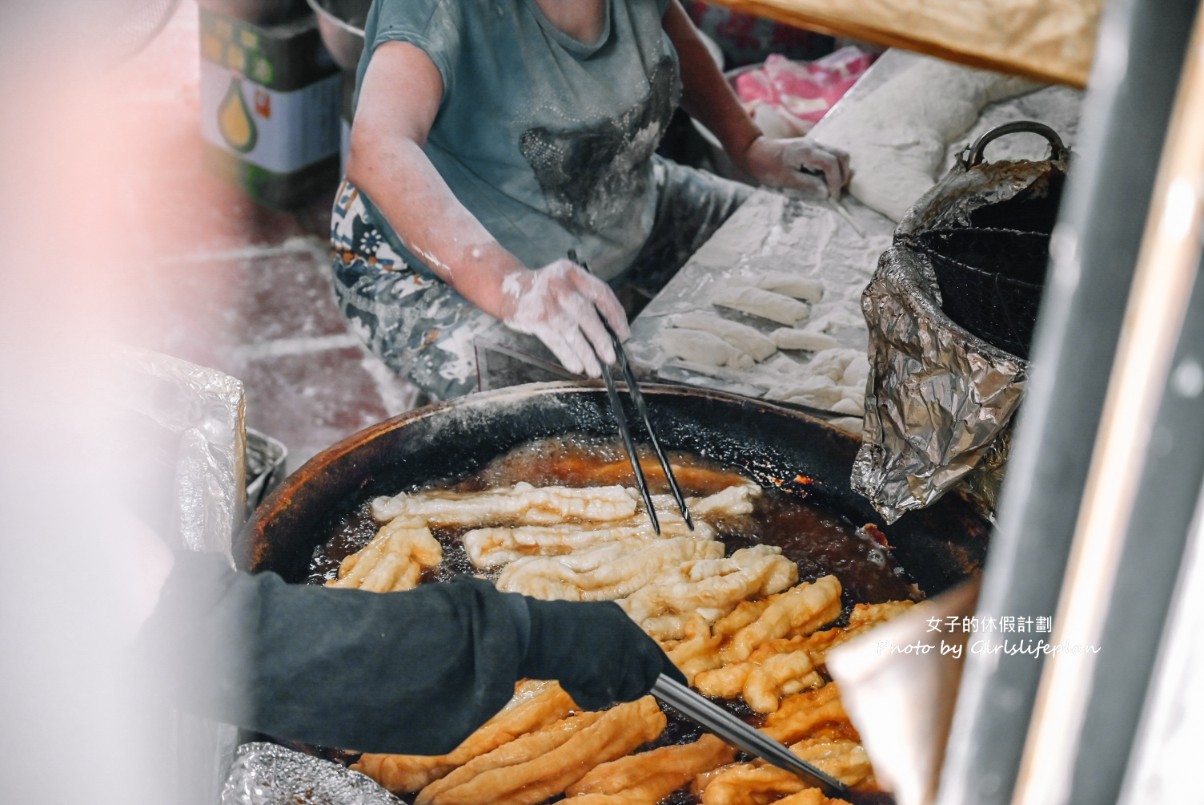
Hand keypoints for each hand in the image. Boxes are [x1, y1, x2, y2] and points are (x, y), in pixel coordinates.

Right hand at [498, 259, 629, 376]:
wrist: (506, 287)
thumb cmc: (544, 290)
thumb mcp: (565, 281)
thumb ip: (585, 298)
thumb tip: (611, 331)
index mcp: (572, 273)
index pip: (601, 293)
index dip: (616, 315)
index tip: (623, 333)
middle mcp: (559, 284)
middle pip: (587, 314)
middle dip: (601, 339)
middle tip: (611, 357)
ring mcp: (545, 302)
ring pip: (571, 331)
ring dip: (586, 353)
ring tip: (595, 369)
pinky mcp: (533, 318)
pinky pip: (555, 340)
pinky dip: (568, 355)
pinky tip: (576, 366)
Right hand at [518, 598, 685, 710]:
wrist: (529, 631)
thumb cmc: (548, 632)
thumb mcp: (587, 629)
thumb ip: (608, 646)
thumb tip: (621, 676)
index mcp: (618, 619)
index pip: (651, 649)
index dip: (666, 670)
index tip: (683, 685)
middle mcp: (624, 634)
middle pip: (646, 675)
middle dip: (629, 687)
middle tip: (601, 682)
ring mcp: (616, 653)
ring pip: (624, 690)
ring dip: (602, 690)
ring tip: (576, 672)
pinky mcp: (605, 671)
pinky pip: (601, 699)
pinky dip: (585, 696)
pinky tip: (570, 678)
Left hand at [737, 135, 849, 199]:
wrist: (754, 151)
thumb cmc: (766, 166)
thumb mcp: (785, 179)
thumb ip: (807, 184)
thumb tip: (826, 192)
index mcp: (807, 151)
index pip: (832, 163)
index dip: (836, 181)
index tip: (833, 197)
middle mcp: (814, 144)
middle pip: (841, 155)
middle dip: (843, 175)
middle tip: (835, 192)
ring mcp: (814, 144)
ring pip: (838, 154)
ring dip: (839, 171)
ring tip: (831, 187)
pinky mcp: (811, 148)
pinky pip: (830, 155)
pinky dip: (833, 168)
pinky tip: (824, 180)